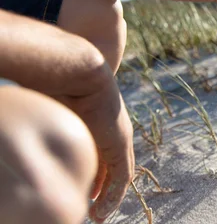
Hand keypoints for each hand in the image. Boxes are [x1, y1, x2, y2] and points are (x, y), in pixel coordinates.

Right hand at [63, 72, 133, 222]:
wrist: (80, 73)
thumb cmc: (61, 89)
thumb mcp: (56, 115)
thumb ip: (55, 128)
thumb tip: (29, 135)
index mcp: (97, 129)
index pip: (101, 161)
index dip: (94, 179)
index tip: (86, 196)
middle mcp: (112, 136)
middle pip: (111, 171)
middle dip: (103, 192)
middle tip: (94, 212)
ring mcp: (119, 140)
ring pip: (119, 177)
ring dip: (110, 198)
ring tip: (98, 216)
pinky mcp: (121, 144)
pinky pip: (122, 177)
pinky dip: (114, 195)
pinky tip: (102, 209)